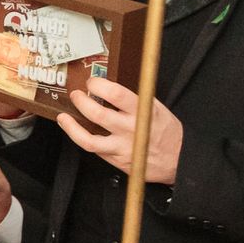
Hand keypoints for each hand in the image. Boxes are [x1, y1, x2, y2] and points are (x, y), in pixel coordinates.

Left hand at [57, 77, 182, 183]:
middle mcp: (130, 129)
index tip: (92, 82)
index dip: (98, 85)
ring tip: (64, 117)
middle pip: (97, 114)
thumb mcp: (155, 108)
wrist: (179, 159)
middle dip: (81, 102)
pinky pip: (93, 150)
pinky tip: (73, 131)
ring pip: (88, 139)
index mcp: (142, 112)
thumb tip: (108, 86)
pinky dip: (79, 138)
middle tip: (76, 95)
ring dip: (70, 126)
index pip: (115, 94)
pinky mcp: (117, 160)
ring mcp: (122, 147)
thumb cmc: (166, 131)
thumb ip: (133, 99)